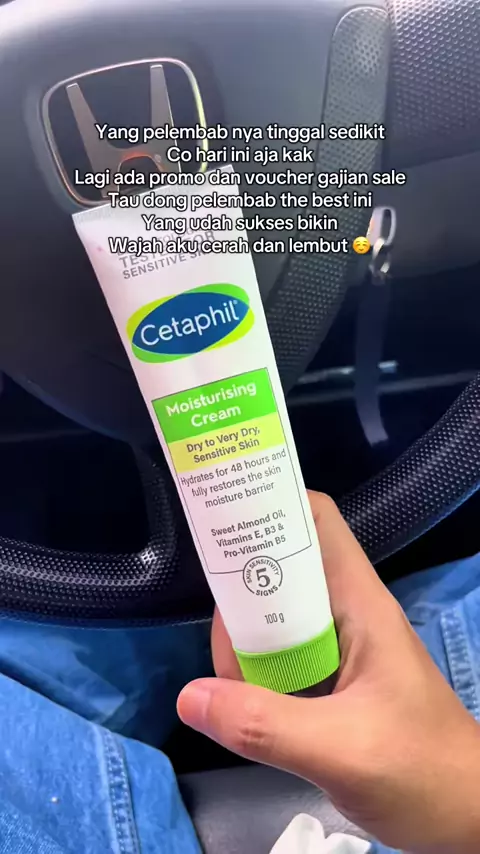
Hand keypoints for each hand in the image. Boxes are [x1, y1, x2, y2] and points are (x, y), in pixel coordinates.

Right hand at [178, 493, 479, 853]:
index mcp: (360, 602)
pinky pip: (281, 654)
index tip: (219, 517)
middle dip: (243, 592)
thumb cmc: (420, 771)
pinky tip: (245, 700)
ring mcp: (340, 645)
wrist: (465, 817)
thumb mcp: (341, 750)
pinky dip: (257, 669)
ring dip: (246, 641)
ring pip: (277, 615)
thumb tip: (189, 695)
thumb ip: (265, 725)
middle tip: (220, 636)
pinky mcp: (332, 679)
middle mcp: (348, 611)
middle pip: (283, 567)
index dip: (270, 504)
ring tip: (235, 686)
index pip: (315, 520)